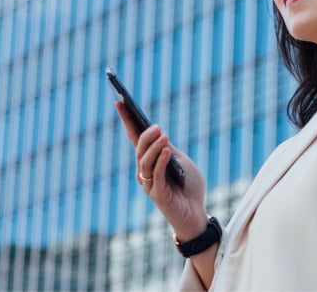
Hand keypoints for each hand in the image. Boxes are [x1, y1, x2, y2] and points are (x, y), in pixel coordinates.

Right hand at [113, 102, 208, 239]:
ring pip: (144, 162)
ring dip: (153, 147)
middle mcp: (145, 172)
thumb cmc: (189, 187)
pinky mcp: (157, 195)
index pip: (135, 137)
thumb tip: (158, 131)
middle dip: (144, 135)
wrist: (197, 214)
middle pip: (139, 149)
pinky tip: (167, 151)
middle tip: (157, 126)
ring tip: (163, 135)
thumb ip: (169, 149)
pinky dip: (160, 161)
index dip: (127, 120)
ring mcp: (149, 184)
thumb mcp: (182, 162)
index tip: (119, 102)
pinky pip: (155, 175)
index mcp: (150, 160)